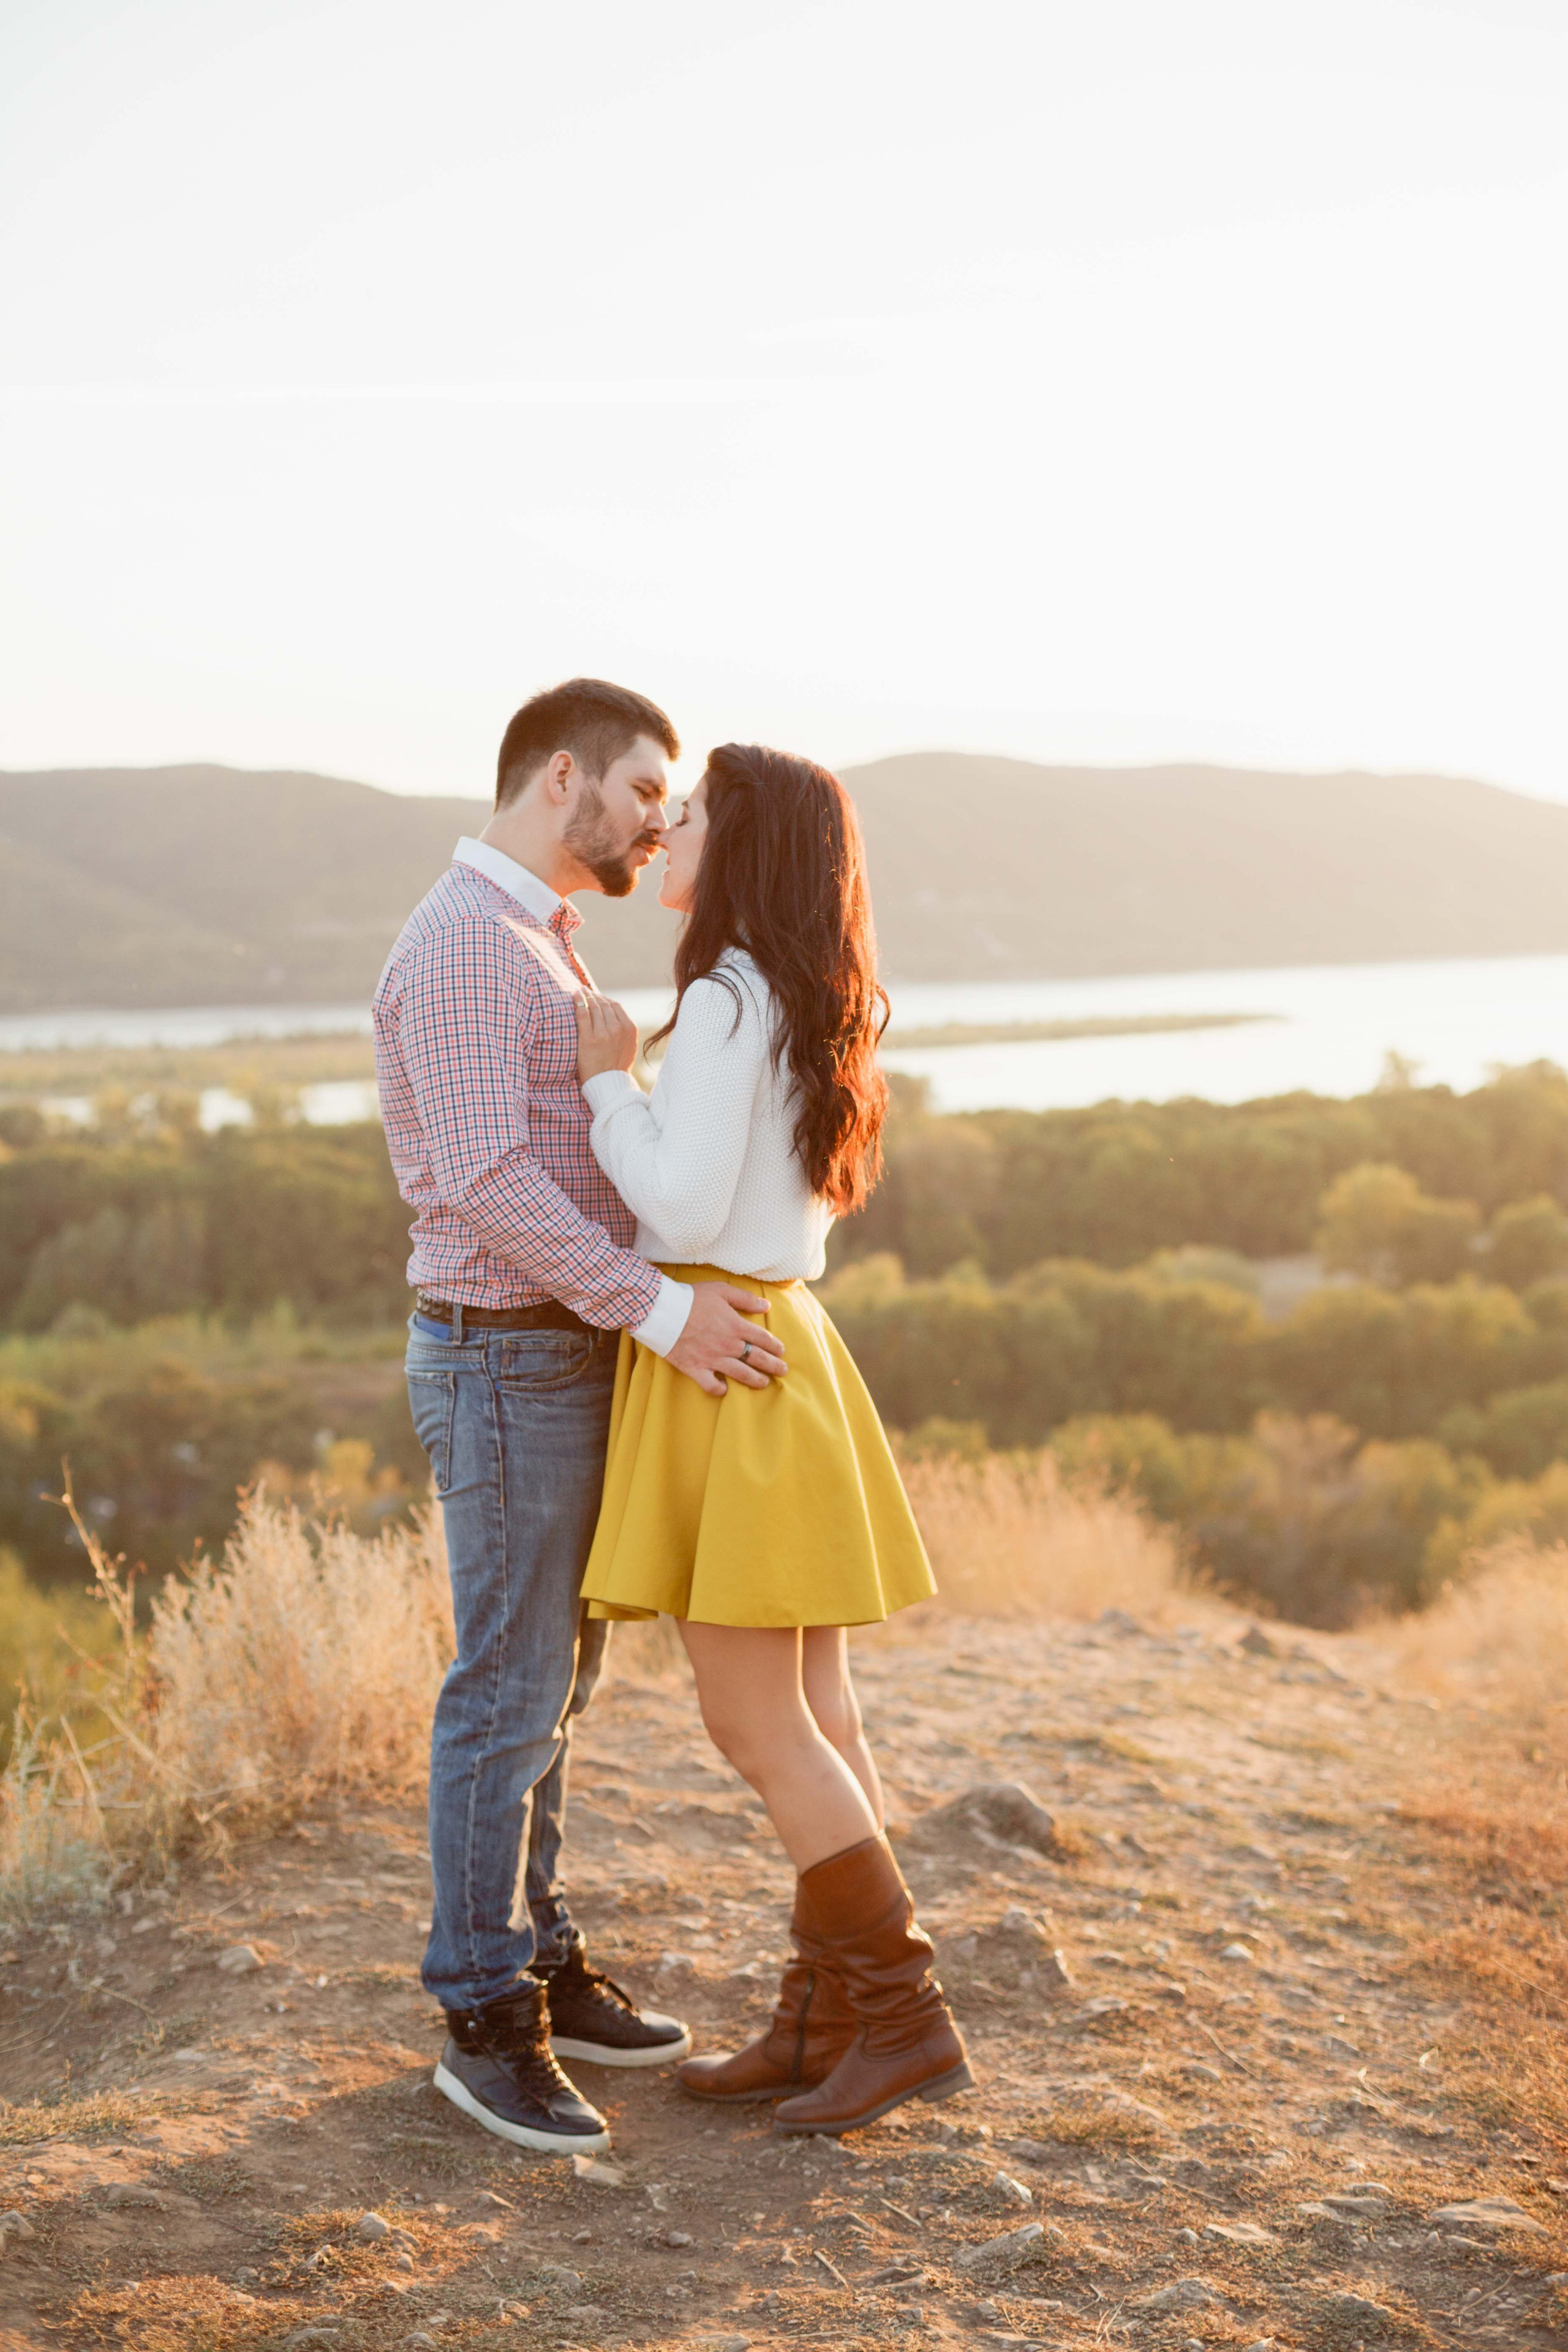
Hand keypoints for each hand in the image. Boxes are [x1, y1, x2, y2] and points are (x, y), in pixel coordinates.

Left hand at [575, 992, 638, 1081]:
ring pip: (593, 1007)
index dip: (605, 999)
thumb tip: (615, 1019)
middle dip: (594, 995)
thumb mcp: (628, 1047)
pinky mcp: (588, 1040)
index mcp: (629, 1029)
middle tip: (585, 991)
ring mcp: (603, 1034)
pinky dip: (578, 1003)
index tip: (596, 996)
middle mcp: (618, 1029)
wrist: (608, 1085)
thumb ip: (624, 1032)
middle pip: (604, 1005)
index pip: (616, 1006)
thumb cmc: (616, 1068)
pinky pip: (583, 1015)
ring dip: (585, 996)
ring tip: (579, 991)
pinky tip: (574, 996)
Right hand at [668, 1282, 788, 1397]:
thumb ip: (745, 1299)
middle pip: (757, 1359)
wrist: (663, 1311)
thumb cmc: (691, 1298)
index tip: (781, 1351)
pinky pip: (711, 1385)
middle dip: (773, 1366)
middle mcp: (728, 1345)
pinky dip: (719, 1389)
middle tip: (782, 1371)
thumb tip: (766, 1306)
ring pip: (741, 1374)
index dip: (775, 1346)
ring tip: (764, 1383)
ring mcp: (712, 1359)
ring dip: (756, 1380)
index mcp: (735, 1326)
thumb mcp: (721, 1290)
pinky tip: (725, 1389)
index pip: (763, 1339)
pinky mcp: (696, 1369)